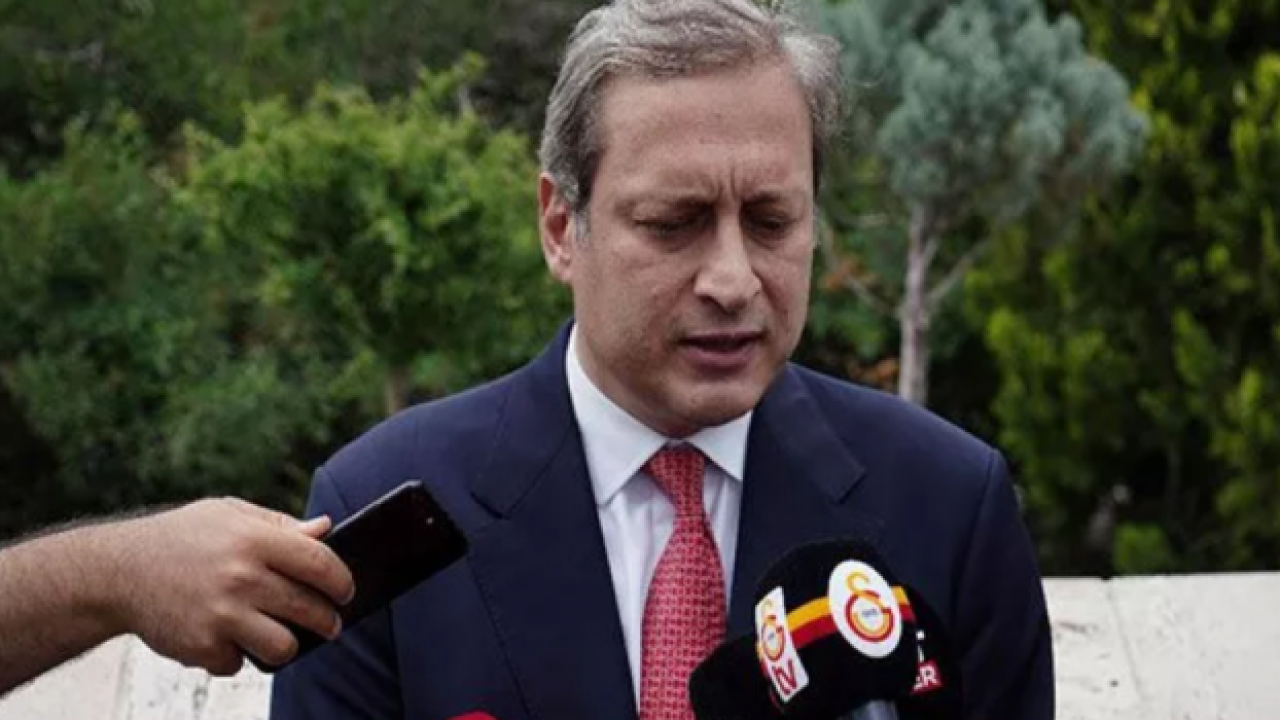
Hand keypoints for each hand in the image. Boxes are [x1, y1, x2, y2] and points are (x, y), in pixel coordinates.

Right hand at [97, 498, 354, 674]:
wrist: (116, 571)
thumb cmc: (181, 538)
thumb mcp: (229, 514)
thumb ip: (280, 525)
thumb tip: (326, 529)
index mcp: (252, 540)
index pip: (319, 564)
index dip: (342, 581)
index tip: (347, 591)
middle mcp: (240, 578)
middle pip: (309, 609)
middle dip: (328, 620)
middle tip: (329, 623)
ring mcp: (221, 615)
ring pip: (283, 647)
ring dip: (286, 644)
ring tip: (281, 634)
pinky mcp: (201, 647)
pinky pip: (240, 663)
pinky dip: (236, 655)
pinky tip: (225, 637)